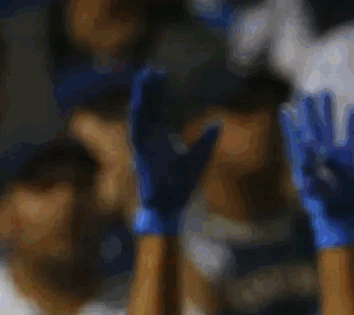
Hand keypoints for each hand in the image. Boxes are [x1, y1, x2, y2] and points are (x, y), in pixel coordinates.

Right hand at [126, 68, 218, 234]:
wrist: (171, 207)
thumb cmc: (182, 186)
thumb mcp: (199, 158)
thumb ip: (206, 140)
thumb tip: (217, 123)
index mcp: (162, 137)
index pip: (158, 108)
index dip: (159, 91)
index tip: (162, 74)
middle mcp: (150, 138)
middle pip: (148, 107)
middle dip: (148, 88)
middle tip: (151, 69)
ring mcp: (144, 146)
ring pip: (139, 116)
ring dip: (140, 98)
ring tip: (143, 80)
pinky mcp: (141, 156)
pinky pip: (137, 134)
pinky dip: (137, 119)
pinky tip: (137, 104)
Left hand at [281, 90, 353, 249]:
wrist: (342, 217)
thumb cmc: (326, 209)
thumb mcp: (317, 196)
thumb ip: (312, 183)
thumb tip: (305, 174)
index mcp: (305, 165)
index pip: (296, 142)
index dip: (290, 126)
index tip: (284, 109)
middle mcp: (317, 157)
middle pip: (311, 129)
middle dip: (307, 112)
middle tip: (303, 93)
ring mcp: (333, 157)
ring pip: (329, 129)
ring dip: (327, 112)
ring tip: (325, 93)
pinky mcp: (348, 159)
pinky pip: (350, 137)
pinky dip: (351, 124)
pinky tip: (352, 108)